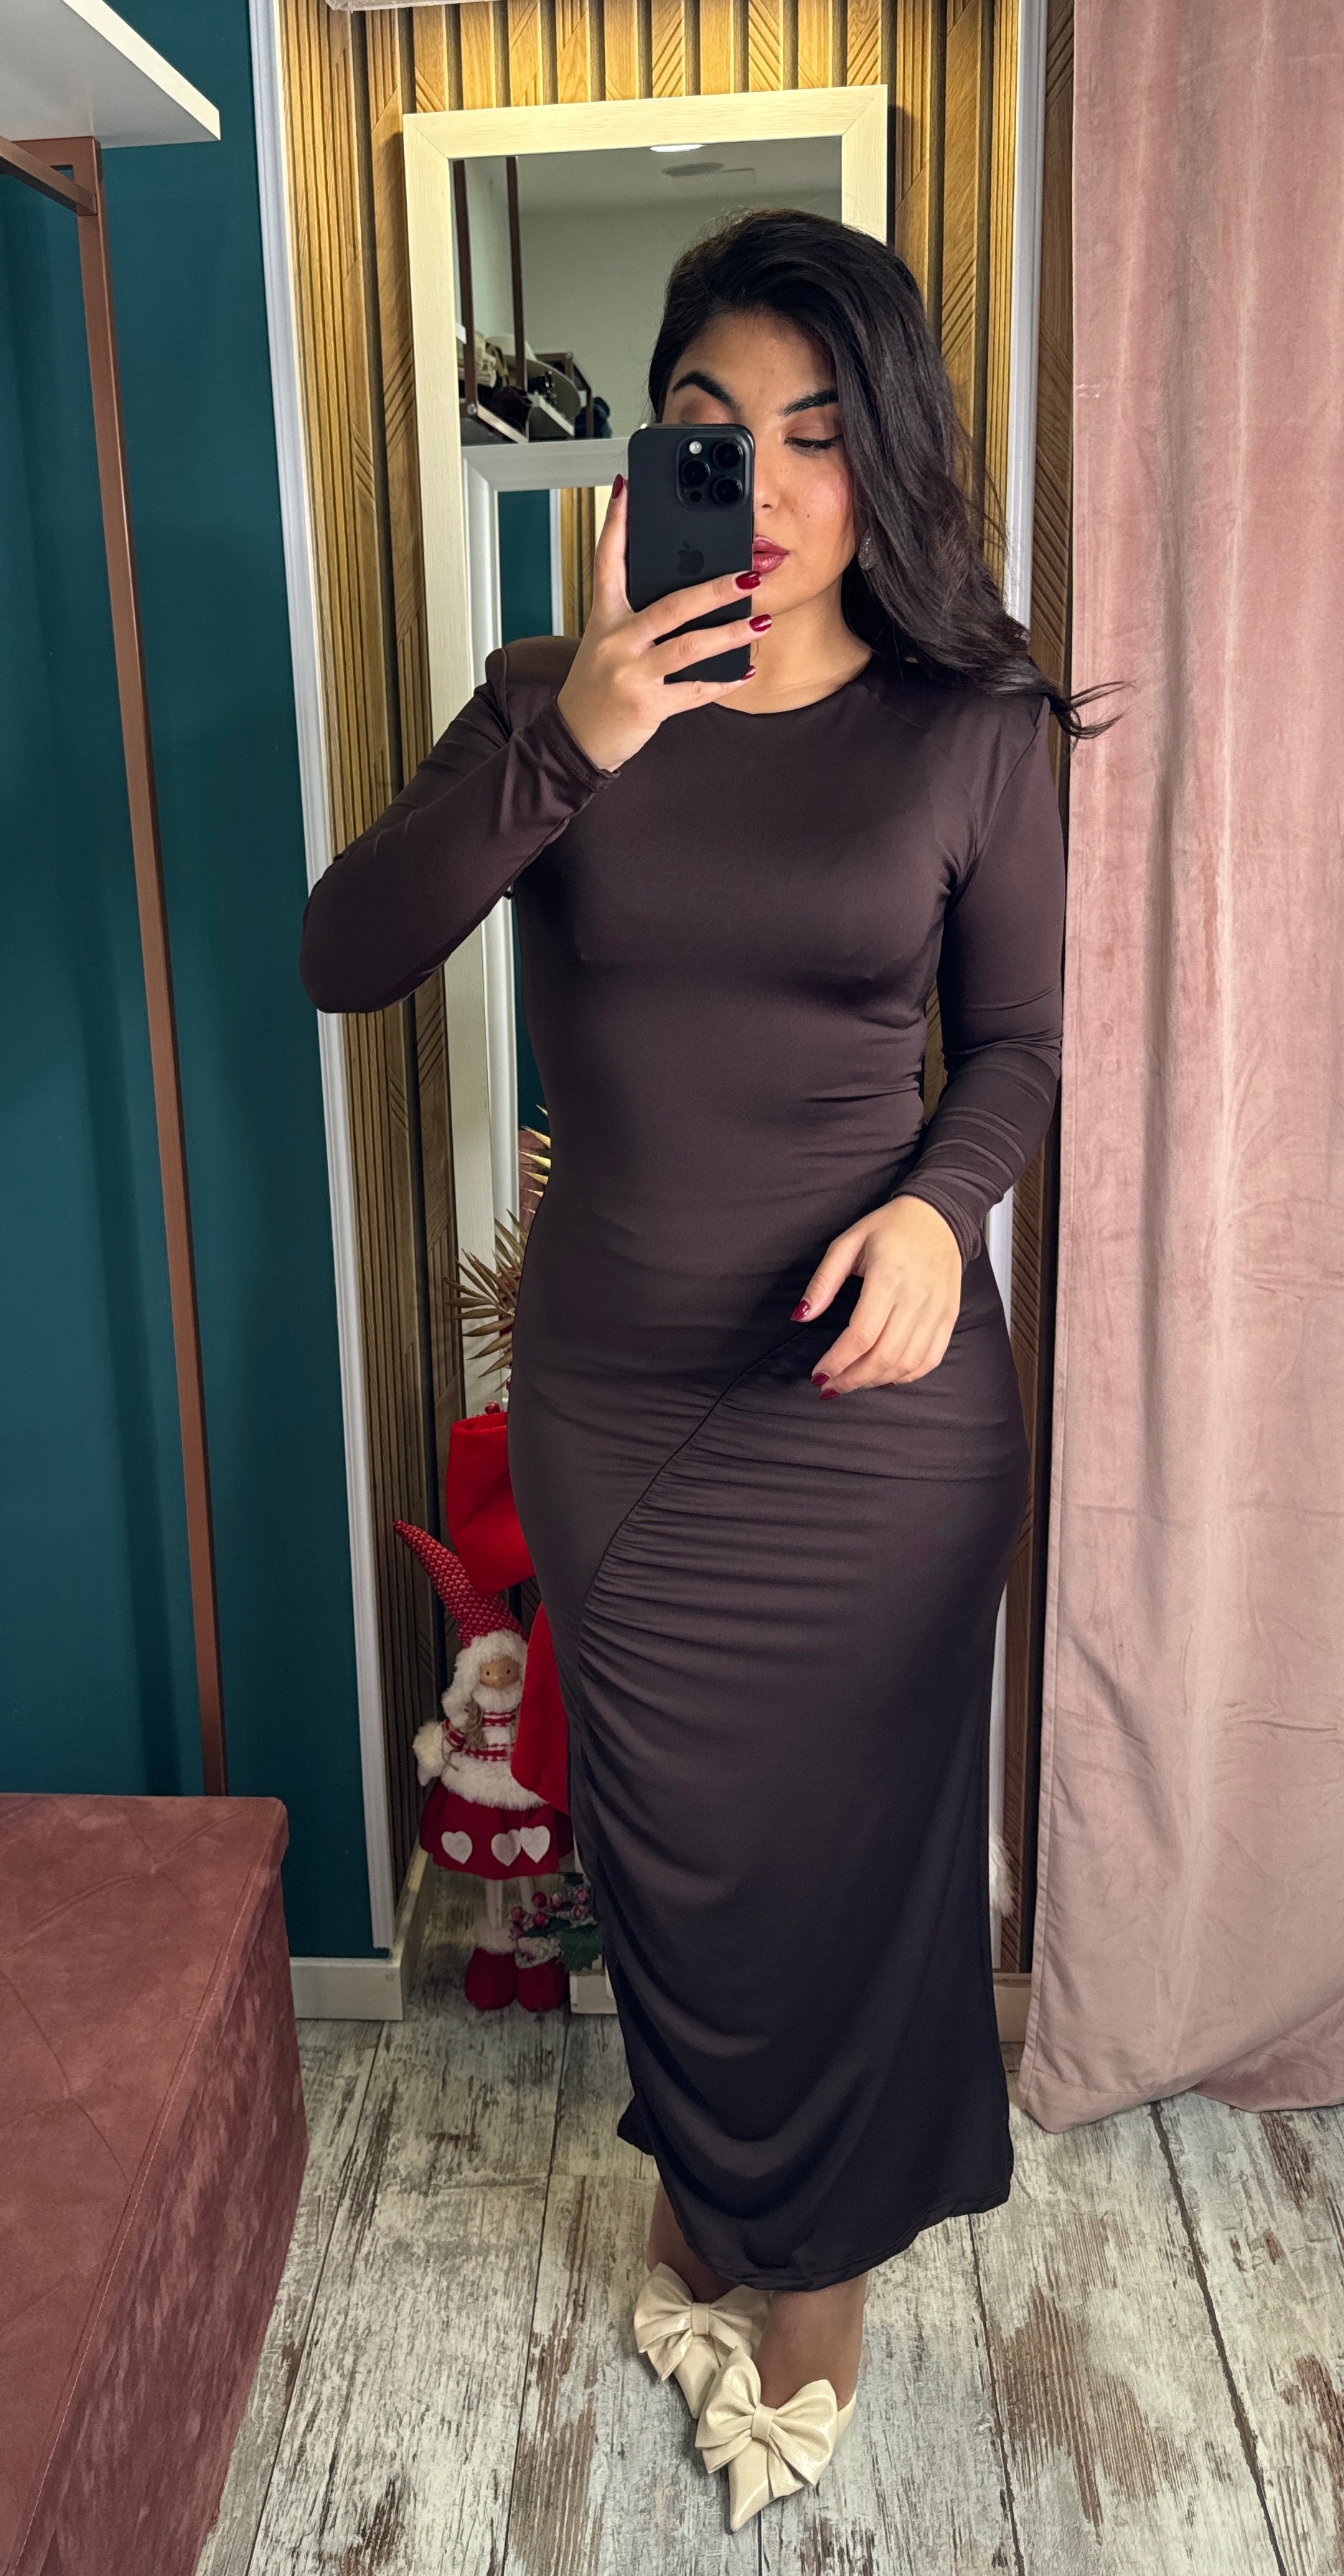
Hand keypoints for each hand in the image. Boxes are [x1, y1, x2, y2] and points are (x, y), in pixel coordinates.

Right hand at [555, 475, 763, 770]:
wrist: (576, 737)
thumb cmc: (597, 684)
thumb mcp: (605, 640)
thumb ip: (635, 611)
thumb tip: (683, 583)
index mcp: (604, 617)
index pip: (608, 561)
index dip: (617, 523)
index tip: (629, 488)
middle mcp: (616, 642)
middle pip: (670, 606)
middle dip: (713, 589)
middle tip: (748, 574)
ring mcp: (632, 675)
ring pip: (689, 648)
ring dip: (730, 634)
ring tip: (761, 621)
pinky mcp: (648, 705)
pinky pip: (695, 691)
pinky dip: (724, 681)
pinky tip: (746, 670)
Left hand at [798, 1196, 963, 1392]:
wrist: (938, 1216)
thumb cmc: (890, 1228)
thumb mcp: (848, 1243)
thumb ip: (823, 1281)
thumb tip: (801, 1315)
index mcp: (888, 1277)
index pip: (861, 1334)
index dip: (837, 1361)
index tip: (819, 1374)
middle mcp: (916, 1297)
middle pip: (883, 1356)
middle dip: (852, 1379)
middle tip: (830, 1387)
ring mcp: (937, 1310)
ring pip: (906, 1363)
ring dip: (875, 1381)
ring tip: (852, 1381)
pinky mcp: (949, 1317)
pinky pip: (930, 1359)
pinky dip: (906, 1375)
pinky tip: (884, 1376)